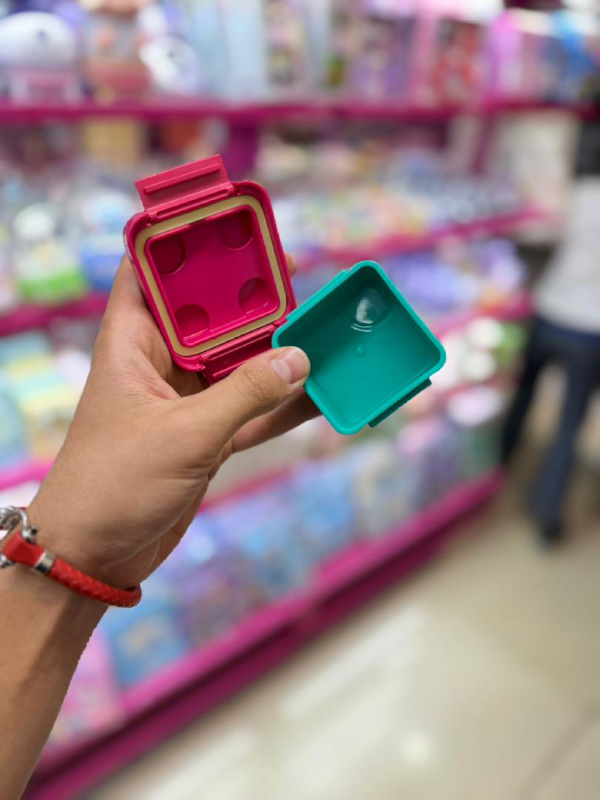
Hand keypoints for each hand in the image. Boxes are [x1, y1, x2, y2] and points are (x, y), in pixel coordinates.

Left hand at [28, 256, 314, 590]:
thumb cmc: (115, 484)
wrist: (97, 554)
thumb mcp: (183, 435)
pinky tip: (319, 392)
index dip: (183, 242)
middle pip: (209, 314)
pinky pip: (251, 409)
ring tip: (320, 329)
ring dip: (274, 353)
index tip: (227, 224)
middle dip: (249, 298)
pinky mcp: (205, 434)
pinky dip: (282, 405)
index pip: (150, 271)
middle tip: (296, 277)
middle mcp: (160, 362)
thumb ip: (245, 396)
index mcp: (132, 343)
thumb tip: (300, 360)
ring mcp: (185, 399)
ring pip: (237, 363)